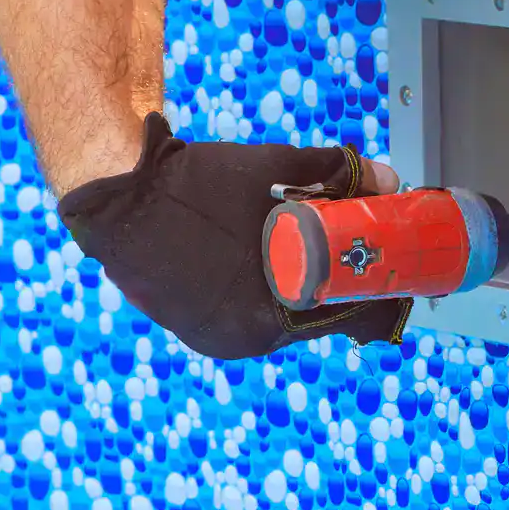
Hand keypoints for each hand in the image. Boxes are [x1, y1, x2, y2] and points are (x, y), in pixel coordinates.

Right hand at [57, 113, 408, 361]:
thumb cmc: (193, 183)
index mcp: (267, 317)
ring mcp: (214, 339)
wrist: (113, 192)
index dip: (374, 290)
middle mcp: (242, 341)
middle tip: (363, 254)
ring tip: (323, 254)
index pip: (343, 314)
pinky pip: (248, 312)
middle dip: (341, 285)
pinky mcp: (193, 327)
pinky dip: (268, 289)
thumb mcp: (271, 168)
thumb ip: (334, 174)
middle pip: (314, 317)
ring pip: (281, 315)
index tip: (396, 270)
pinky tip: (277, 261)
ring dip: (304, 287)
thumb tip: (388, 179)